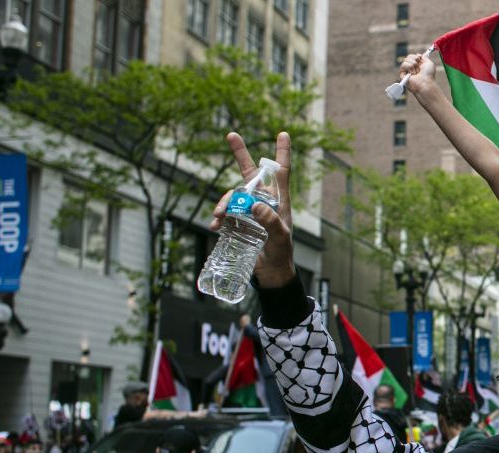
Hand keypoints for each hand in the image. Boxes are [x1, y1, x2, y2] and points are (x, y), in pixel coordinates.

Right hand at [212, 132, 293, 288]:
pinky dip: (218, 217)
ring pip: (232, 195)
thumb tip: (256, 205)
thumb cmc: (281, 253)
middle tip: (231, 135)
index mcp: (279, 201)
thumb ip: (270, 221)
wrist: (270, 273)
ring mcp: (248, 210)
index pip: (281, 172)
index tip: (283, 133)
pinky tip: (215, 226)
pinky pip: (224, 213)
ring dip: (223, 202)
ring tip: (218, 217)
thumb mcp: (280, 237)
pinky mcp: (237, 222)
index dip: (282, 153)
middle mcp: (263, 201)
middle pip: (250, 173)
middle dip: (240, 154)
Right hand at [399, 53, 436, 95]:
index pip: (414, 56)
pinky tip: (412, 73)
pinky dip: (409, 67)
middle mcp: (412, 68)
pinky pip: (403, 65)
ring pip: (405, 60)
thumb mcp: (429, 64)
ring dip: (412, 64)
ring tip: (416, 71)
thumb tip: (421, 54)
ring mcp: (407, 71)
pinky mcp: (402, 74)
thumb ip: (425, 58)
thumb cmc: (428, 75)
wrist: (425, 83)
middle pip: (409, 57)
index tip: (420, 59)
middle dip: (415, 59)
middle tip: (419, 65)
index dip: (417, 56)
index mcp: (418, 66)